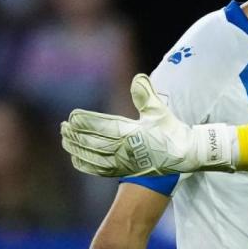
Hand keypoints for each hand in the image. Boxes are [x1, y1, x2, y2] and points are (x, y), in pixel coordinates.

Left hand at [61, 74, 233, 176]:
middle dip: (76, 134)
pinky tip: (75, 159)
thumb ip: (146, 95)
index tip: (72, 116)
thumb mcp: (160, 111)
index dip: (86, 122)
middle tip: (63, 127)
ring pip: (94, 157)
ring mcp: (124, 162)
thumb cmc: (172, 131)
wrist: (185, 156)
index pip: (103, 127)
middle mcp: (125, 150)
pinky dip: (86, 164)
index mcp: (132, 133)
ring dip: (77, 149)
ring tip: (64, 140)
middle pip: (94, 142)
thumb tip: (137, 77)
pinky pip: (100, 170)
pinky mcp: (125, 171)